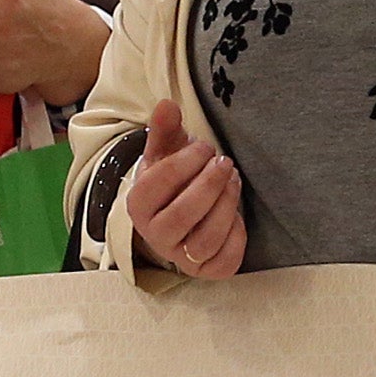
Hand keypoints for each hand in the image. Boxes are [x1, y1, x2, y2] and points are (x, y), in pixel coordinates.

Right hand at [124, 99, 244, 278]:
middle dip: (210, 184)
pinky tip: (237, 213)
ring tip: (233, 180)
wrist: (176, 213)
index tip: (204, 147)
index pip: (158, 184)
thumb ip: (165, 129)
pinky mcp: (206, 271)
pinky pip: (225, 260)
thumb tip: (167, 105)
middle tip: (225, 162)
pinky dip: (237, 235)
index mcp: (138, 205)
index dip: (186, 162)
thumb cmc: (172, 179)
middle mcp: (155, 236)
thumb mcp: (165, 152)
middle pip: (184, 215)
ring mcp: (180, 257)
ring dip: (226, 205)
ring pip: (206, 239)